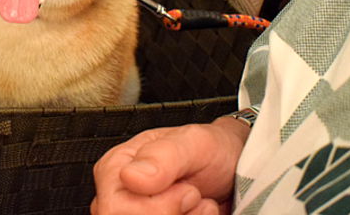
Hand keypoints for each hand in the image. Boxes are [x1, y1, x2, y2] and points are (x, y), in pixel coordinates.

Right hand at [91, 117, 249, 214]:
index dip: (154, 208)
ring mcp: (139, 214)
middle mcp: (123, 196)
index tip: (187, 192)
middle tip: (194, 195)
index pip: (113, 208)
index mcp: (118, 168)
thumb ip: (161, 155)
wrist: (235, 168)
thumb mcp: (193, 142)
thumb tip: (129, 176)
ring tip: (200, 204)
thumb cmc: (212, 150)